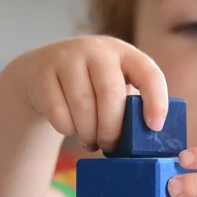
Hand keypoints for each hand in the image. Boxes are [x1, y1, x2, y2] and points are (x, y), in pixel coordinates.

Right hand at [9, 35, 167, 149]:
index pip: (149, 73)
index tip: (154, 127)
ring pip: (83, 106)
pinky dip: (68, 129)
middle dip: (112, 128)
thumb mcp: (113, 86)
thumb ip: (130, 105)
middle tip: (111, 146)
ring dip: (89, 133)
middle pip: (110, 94)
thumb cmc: (89, 87)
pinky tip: (71, 128)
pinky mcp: (42, 73)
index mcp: (123, 54)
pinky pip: (59, 114)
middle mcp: (96, 50)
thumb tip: (147, 139)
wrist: (40, 71)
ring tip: (91, 141)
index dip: (156, 101)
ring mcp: (67, 58)